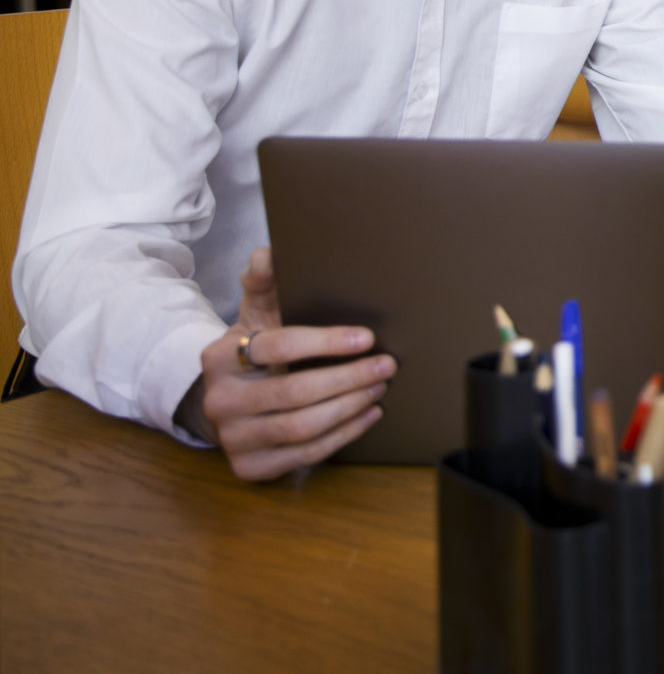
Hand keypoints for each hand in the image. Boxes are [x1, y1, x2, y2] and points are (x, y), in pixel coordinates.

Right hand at [176, 247, 395, 480]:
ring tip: (380, 388)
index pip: (277, 346)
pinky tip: (367, 415)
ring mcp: (231, 438)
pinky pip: (302, 456)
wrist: (227, 398)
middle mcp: (219, 401)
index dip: (326, 342)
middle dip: (349, 378)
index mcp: (218, 357)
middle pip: (294, 392)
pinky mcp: (247, 468)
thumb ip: (263, 283)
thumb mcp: (255, 313)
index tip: (368, 337)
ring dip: (350, 407)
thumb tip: (267, 255)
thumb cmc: (254, 348)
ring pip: (301, 427)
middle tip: (387, 365)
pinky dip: (342, 436)